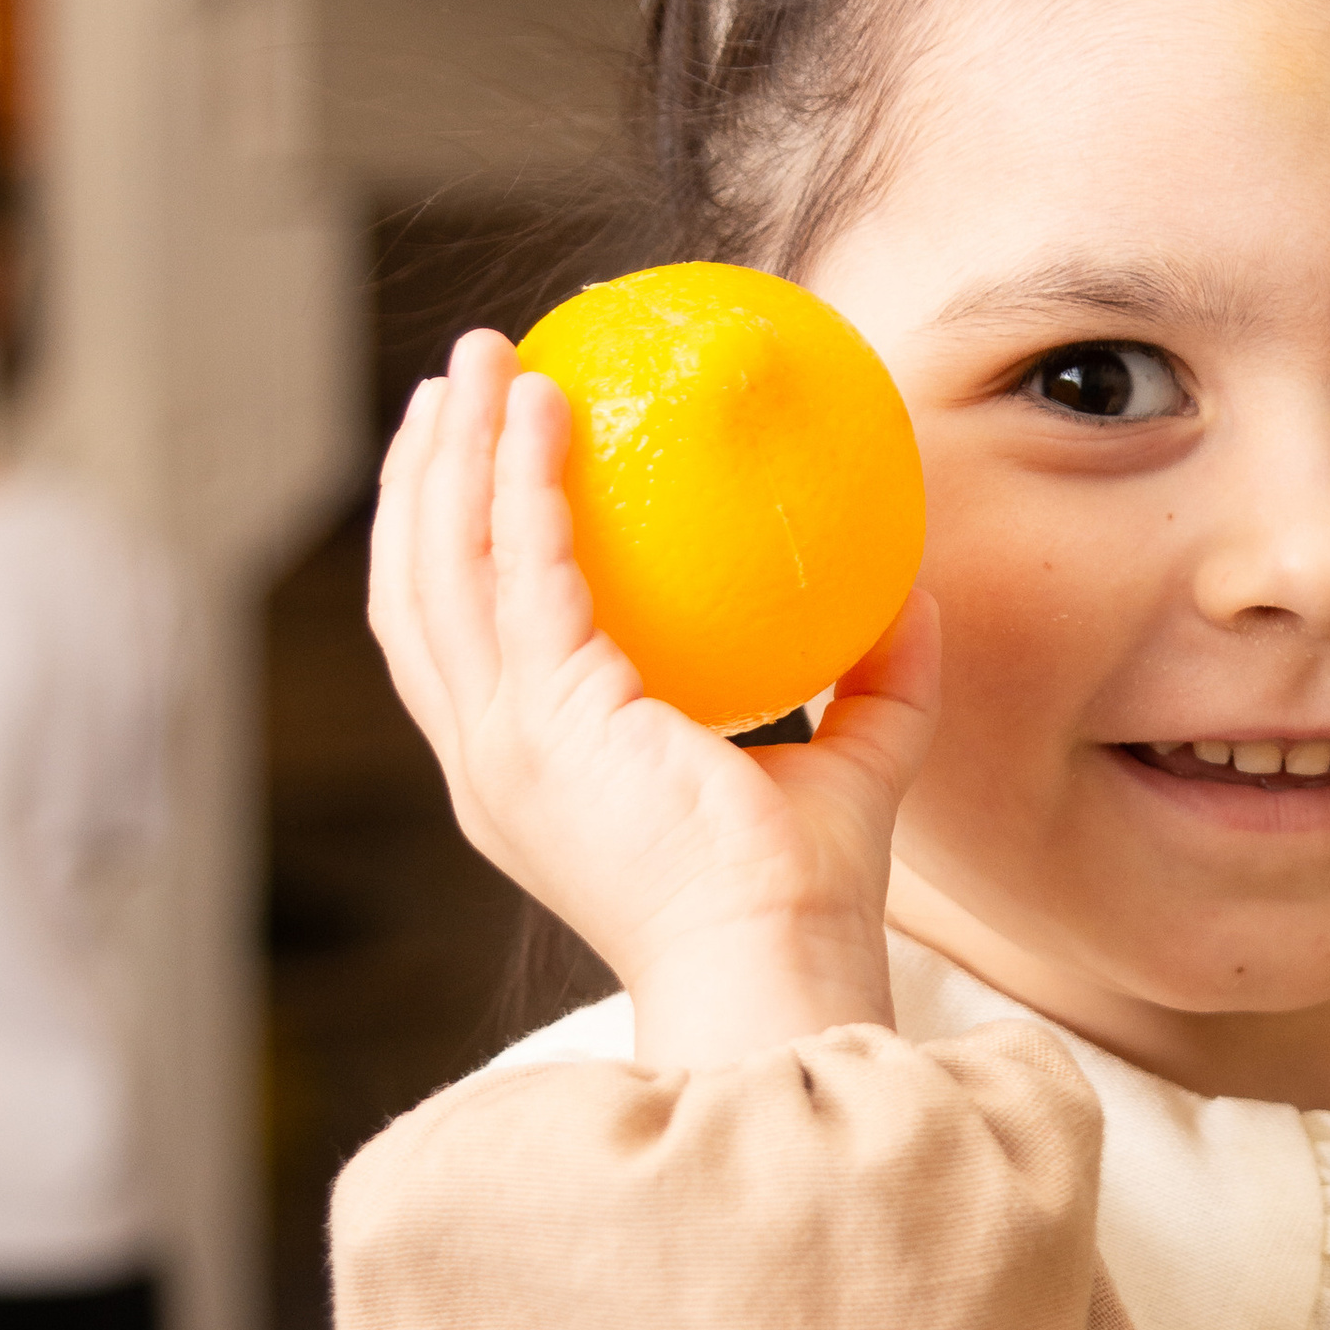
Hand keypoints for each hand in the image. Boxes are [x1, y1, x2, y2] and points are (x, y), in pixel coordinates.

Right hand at [369, 330, 939, 1064]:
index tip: (471, 464)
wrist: (777, 965)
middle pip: (416, 591)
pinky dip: (519, 477)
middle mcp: (493, 762)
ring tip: (480, 363)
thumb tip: (912, 595)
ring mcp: (504, 742)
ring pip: (435, 565)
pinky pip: (519, 564)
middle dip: (419, 480)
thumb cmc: (804, 898)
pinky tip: (541, 406)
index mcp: (530, 782)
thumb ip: (873, 683)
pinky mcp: (543, 718)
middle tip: (453, 387)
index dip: (448, 549)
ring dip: (449, 452)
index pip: (456, 649)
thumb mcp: (840, 768)